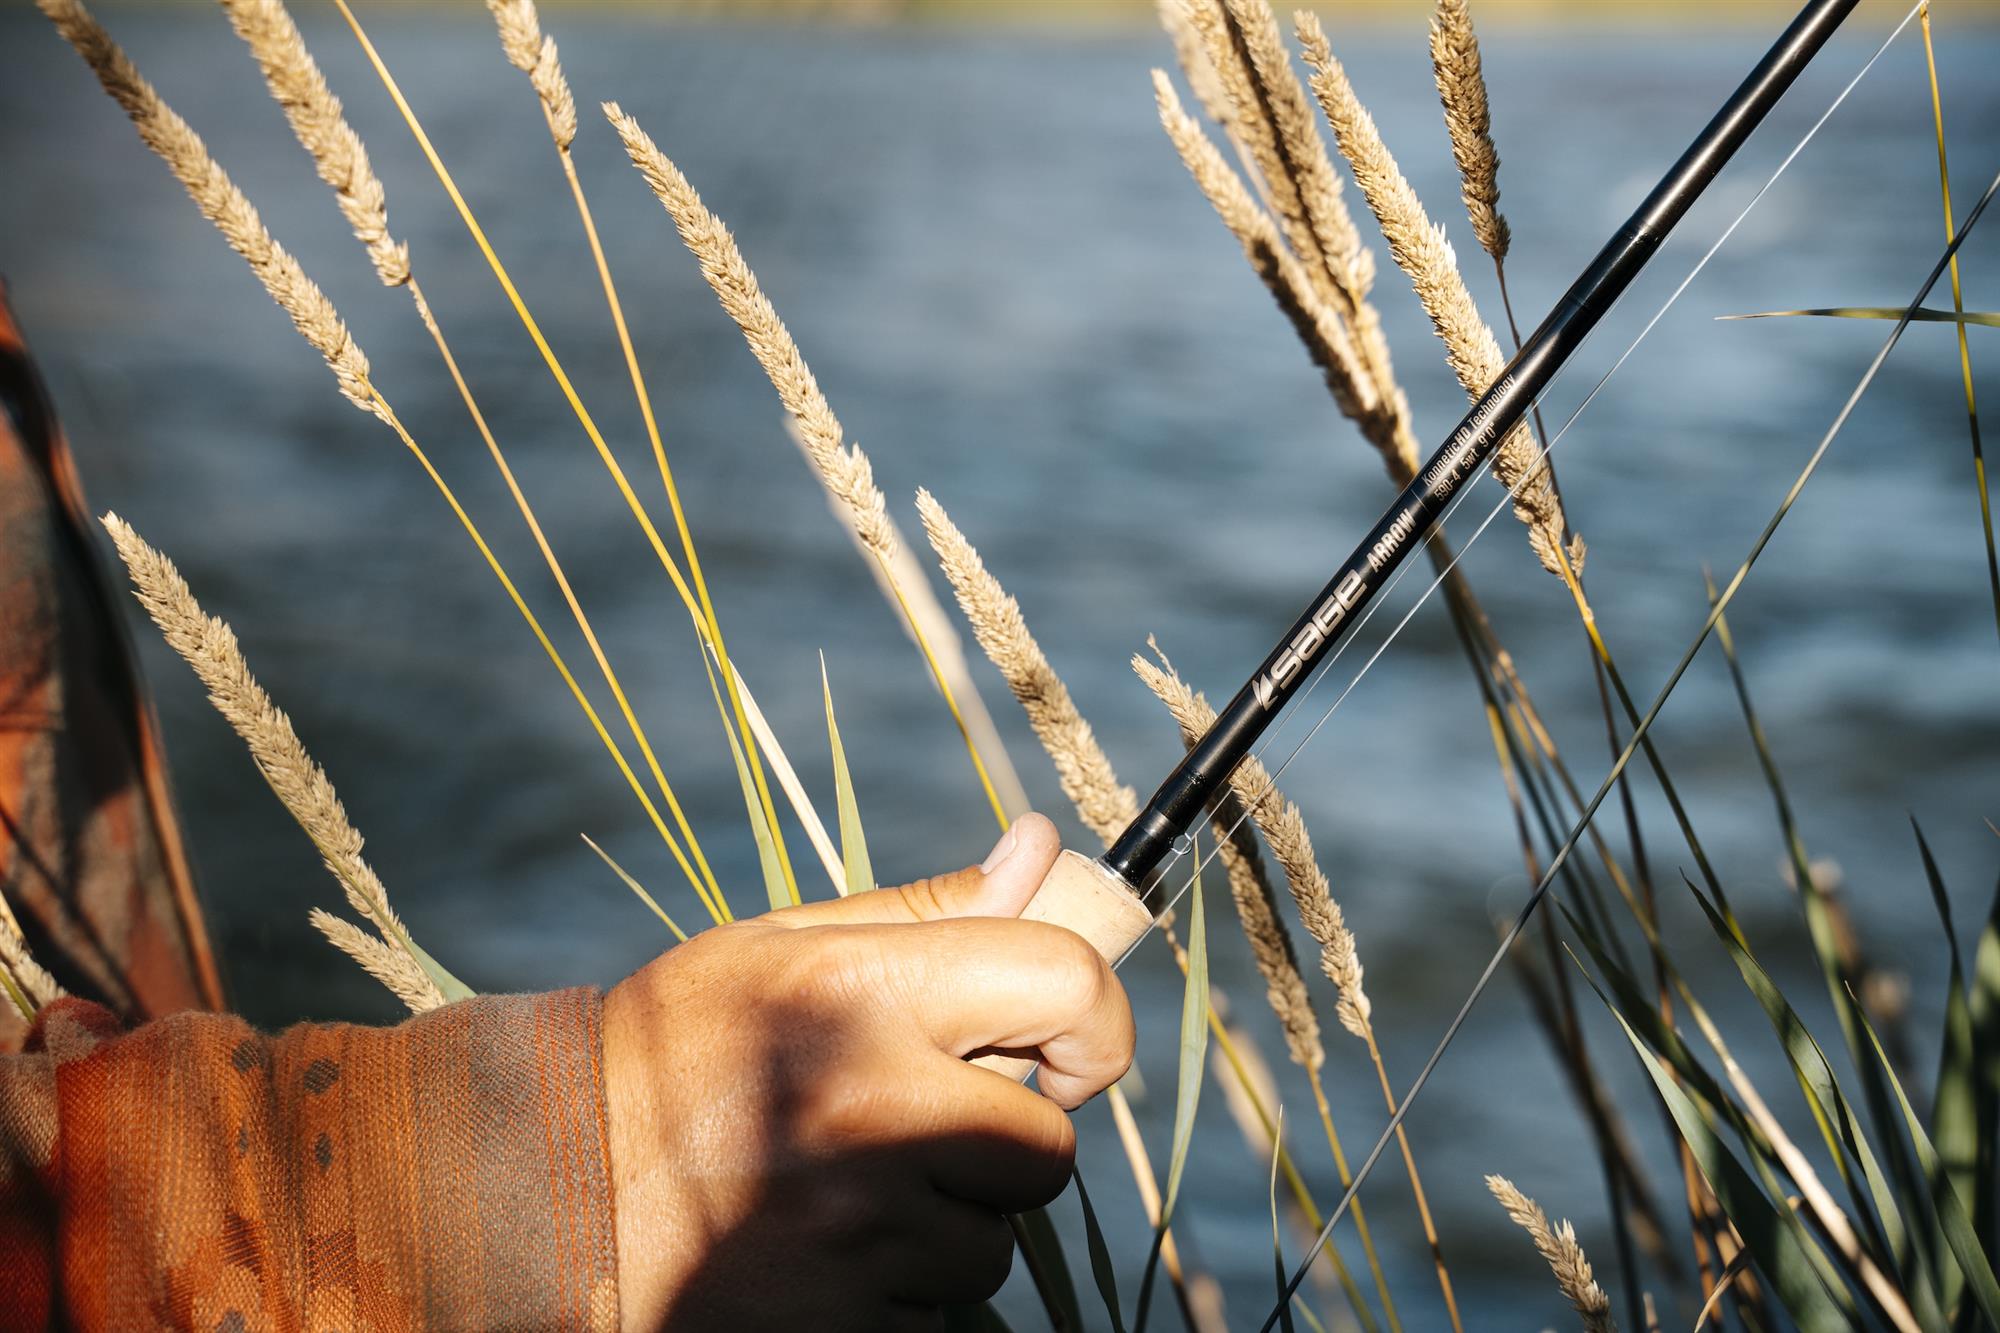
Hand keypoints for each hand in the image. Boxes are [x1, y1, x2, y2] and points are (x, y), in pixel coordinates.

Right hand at [602, 813, 1135, 1330]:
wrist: (541, 1196)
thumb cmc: (673, 1051)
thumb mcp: (779, 948)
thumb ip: (925, 911)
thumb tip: (1045, 847)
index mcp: (861, 992)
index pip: (1067, 985)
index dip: (1094, 1022)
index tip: (1064, 1049)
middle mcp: (871, 1110)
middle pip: (1048, 1147)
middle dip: (1005, 1144)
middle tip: (924, 1128)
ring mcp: (860, 1232)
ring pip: (996, 1245)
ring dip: (949, 1226)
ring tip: (850, 1192)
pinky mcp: (846, 1324)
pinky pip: (939, 1315)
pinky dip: (900, 1293)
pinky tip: (824, 1251)